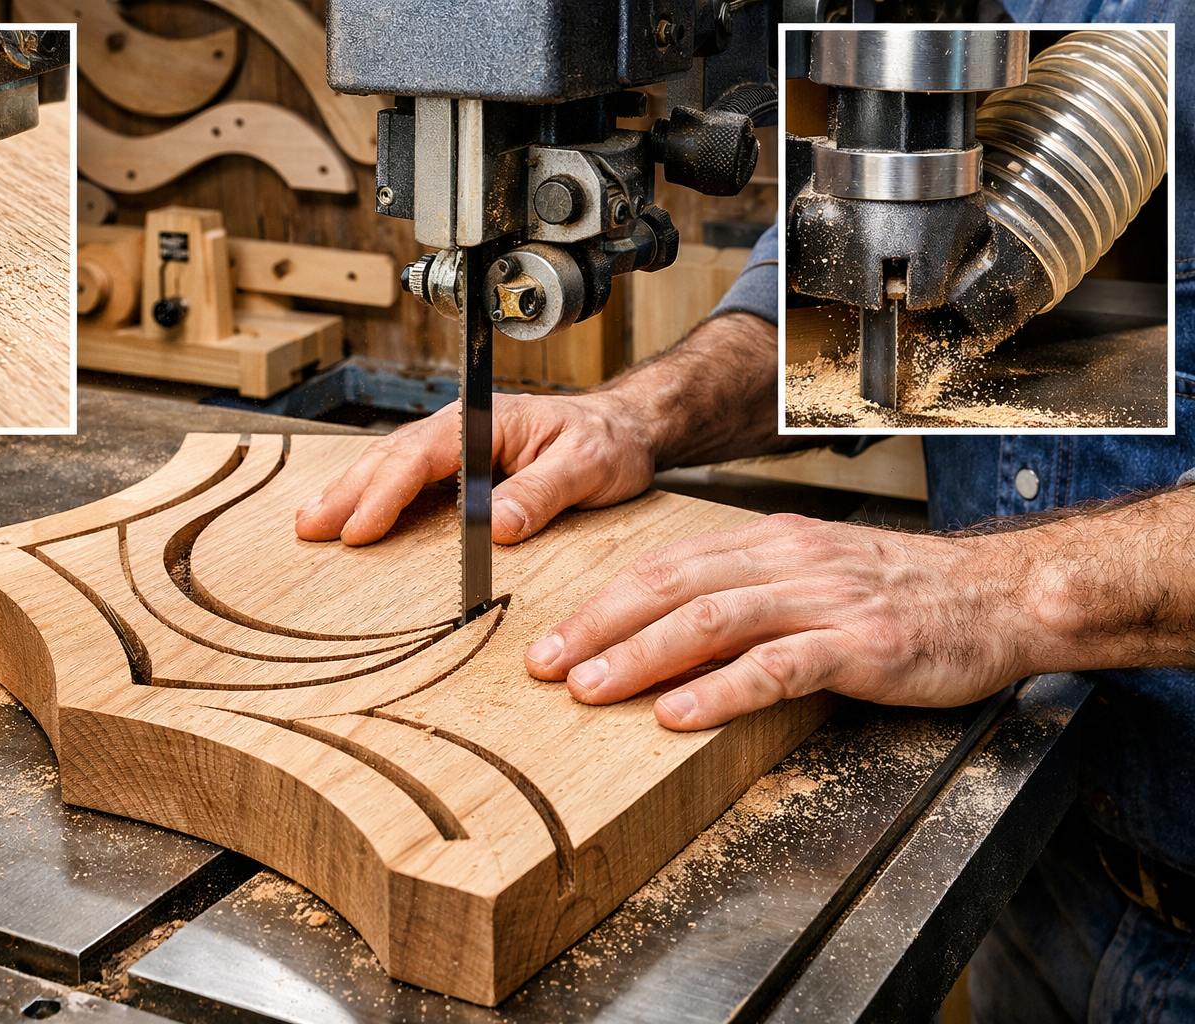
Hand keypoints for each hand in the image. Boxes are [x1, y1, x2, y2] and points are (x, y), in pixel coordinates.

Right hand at [294, 391, 658, 545]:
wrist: (622, 430)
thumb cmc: (605, 442)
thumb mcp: (586, 467)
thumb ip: (541, 493)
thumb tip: (496, 525)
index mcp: (487, 420)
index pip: (423, 455)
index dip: (386, 493)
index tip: (360, 529)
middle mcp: (463, 426)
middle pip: (392, 457)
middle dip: (347, 492)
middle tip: (311, 527)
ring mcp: (457, 444)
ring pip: (390, 463)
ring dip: (350, 492)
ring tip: (312, 521)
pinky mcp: (459, 463)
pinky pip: (406, 475)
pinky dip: (372, 493)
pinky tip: (351, 513)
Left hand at [524, 514, 1035, 729]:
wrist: (998, 594)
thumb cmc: (898, 591)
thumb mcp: (811, 572)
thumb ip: (744, 590)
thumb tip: (662, 627)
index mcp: (767, 542)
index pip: (663, 565)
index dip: (600, 603)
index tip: (552, 638)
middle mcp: (786, 560)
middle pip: (672, 586)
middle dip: (599, 627)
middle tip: (545, 667)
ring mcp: (824, 600)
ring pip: (713, 619)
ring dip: (643, 656)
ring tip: (591, 689)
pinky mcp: (860, 644)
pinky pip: (778, 665)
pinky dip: (721, 690)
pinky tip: (678, 713)